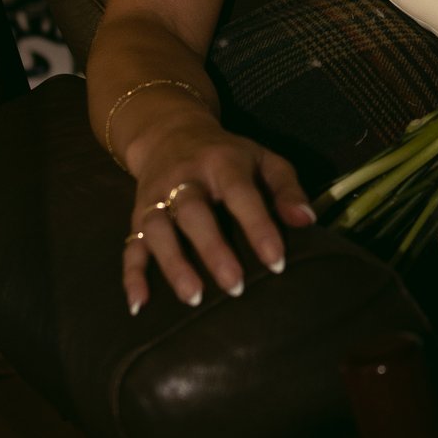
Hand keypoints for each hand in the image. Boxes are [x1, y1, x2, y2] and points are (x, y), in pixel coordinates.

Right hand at [120, 123, 314, 313]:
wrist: (169, 133)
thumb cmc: (228, 155)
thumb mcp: (262, 160)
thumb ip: (286, 189)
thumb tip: (306, 221)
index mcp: (221, 163)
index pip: (239, 194)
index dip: (258, 226)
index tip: (277, 262)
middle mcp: (183, 179)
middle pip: (193, 212)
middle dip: (212, 249)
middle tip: (236, 286)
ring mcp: (155, 198)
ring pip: (158, 230)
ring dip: (173, 264)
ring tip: (193, 298)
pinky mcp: (137, 216)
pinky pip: (130, 246)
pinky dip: (132, 276)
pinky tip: (139, 305)